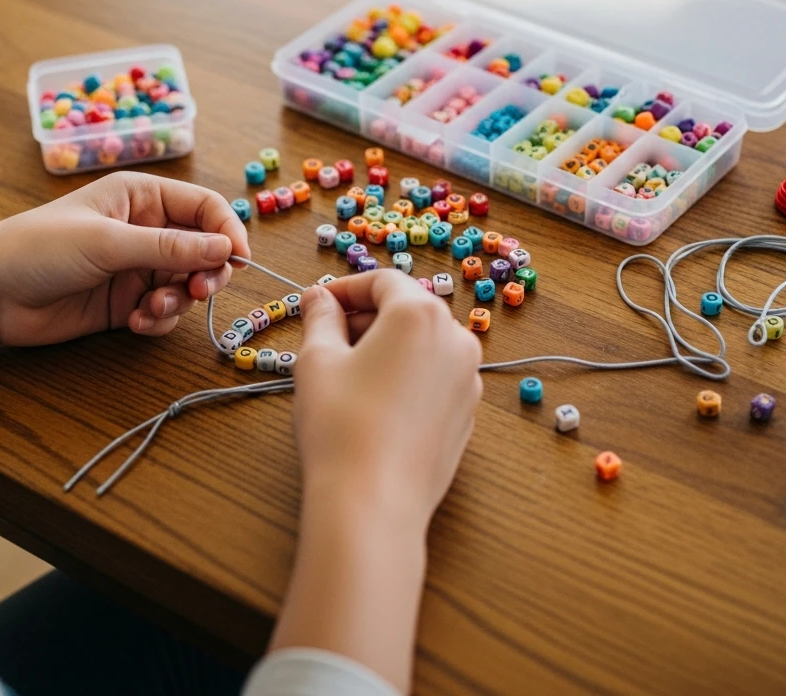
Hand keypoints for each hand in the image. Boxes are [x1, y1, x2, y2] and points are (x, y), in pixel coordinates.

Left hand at [0, 172, 249, 346]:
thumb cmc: (37, 249)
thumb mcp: (107, 242)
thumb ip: (169, 246)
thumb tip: (226, 247)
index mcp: (142, 197)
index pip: (205, 207)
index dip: (227, 230)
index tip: (238, 259)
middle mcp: (146, 229)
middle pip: (204, 248)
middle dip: (206, 272)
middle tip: (198, 290)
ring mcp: (137, 266)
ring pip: (187, 283)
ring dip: (178, 300)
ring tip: (150, 309)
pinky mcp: (127, 301)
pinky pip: (164, 310)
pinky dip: (158, 319)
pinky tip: (134, 322)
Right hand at [295, 270, 482, 527]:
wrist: (373, 503)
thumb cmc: (341, 424)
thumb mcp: (317, 360)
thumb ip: (321, 318)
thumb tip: (319, 299)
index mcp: (419, 314)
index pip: (382, 282)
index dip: (345, 289)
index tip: (318, 304)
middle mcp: (455, 339)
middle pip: (407, 309)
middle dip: (366, 317)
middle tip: (326, 337)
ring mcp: (468, 379)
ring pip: (423, 345)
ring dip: (387, 346)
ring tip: (347, 372)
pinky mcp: (467, 414)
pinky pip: (434, 378)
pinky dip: (407, 376)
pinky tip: (374, 402)